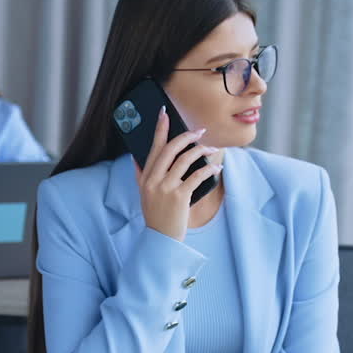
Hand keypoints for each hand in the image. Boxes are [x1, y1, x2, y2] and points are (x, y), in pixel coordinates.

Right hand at [134, 107, 221, 241]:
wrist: (161, 239)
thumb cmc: (156, 215)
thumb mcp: (143, 195)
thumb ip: (140, 176)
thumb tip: (136, 159)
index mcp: (145, 177)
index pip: (153, 147)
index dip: (160, 128)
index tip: (165, 113)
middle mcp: (153, 180)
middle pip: (170, 149)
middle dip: (187, 136)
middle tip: (200, 131)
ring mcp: (166, 188)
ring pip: (185, 159)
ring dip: (201, 151)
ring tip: (212, 149)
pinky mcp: (179, 196)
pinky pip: (196, 176)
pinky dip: (208, 170)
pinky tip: (216, 168)